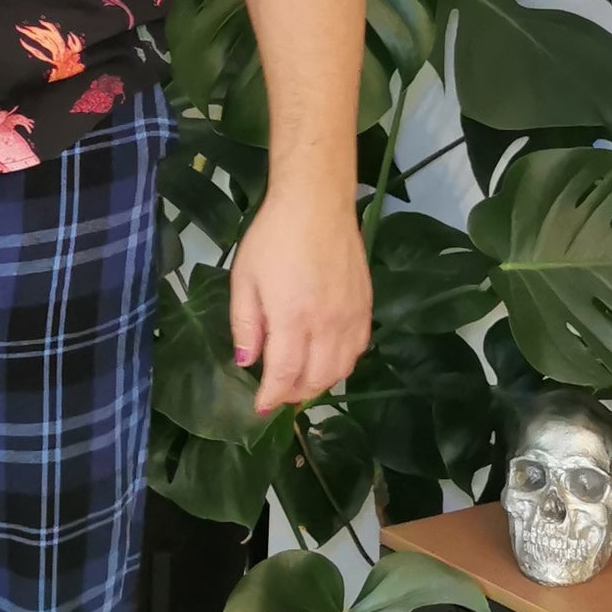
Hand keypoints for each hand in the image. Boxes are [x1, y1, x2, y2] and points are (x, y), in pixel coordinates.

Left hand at [229, 188, 371, 416]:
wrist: (317, 203)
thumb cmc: (273, 236)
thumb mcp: (245, 278)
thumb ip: (245, 324)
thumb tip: (247, 363)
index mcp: (293, 317)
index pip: (285, 375)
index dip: (271, 397)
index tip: (260, 409)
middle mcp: (327, 324)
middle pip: (315, 380)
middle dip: (293, 395)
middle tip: (276, 395)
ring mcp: (351, 316)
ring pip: (341, 370)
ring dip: (318, 384)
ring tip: (298, 382)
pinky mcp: (366, 307)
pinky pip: (358, 350)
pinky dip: (341, 365)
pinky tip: (325, 360)